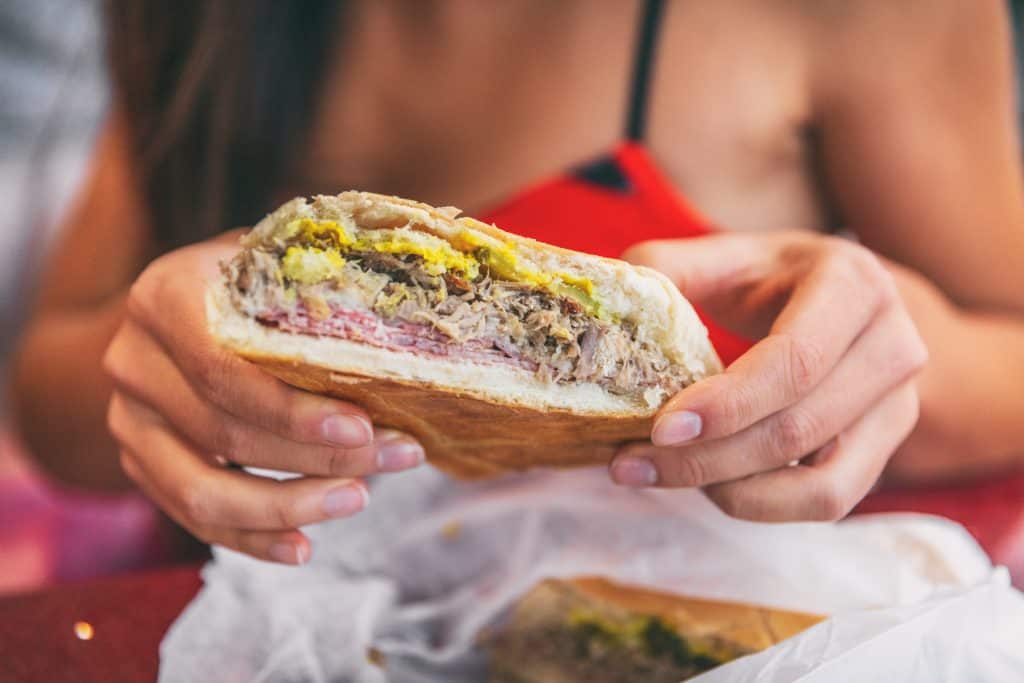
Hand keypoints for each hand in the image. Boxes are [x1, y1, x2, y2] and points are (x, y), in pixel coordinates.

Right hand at [104, 237, 423, 563]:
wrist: (185, 308)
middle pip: (225, 432)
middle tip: (396, 458)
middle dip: (318, 456)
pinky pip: (193, 518)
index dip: (292, 409)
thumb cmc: (253, 282)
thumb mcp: (281, 262)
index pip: (223, 369)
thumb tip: (398, 316)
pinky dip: (252, 537)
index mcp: (164, 298)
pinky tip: (303, 545)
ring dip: (287, 506)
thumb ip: (321, 282)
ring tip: (357, 500)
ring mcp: (129, 420)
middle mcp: (133, 361)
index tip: (363, 427)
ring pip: (202, 491)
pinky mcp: (140, 464)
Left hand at [610, 232, 927, 520]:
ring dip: (732, 491)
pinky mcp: (885, 449)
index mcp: (853, 283)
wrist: (836, 301)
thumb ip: (664, 271)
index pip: (797, 360)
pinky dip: (763, 504)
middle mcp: (893, 344)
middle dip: (709, 457)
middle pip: (801, 428)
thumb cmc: (768, 278)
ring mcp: (899, 404)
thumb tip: (615, 308)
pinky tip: (710, 484)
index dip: (730, 403)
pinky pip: (829, 501)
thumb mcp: (720, 257)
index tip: (661, 428)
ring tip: (662, 474)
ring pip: (820, 482)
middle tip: (630, 463)